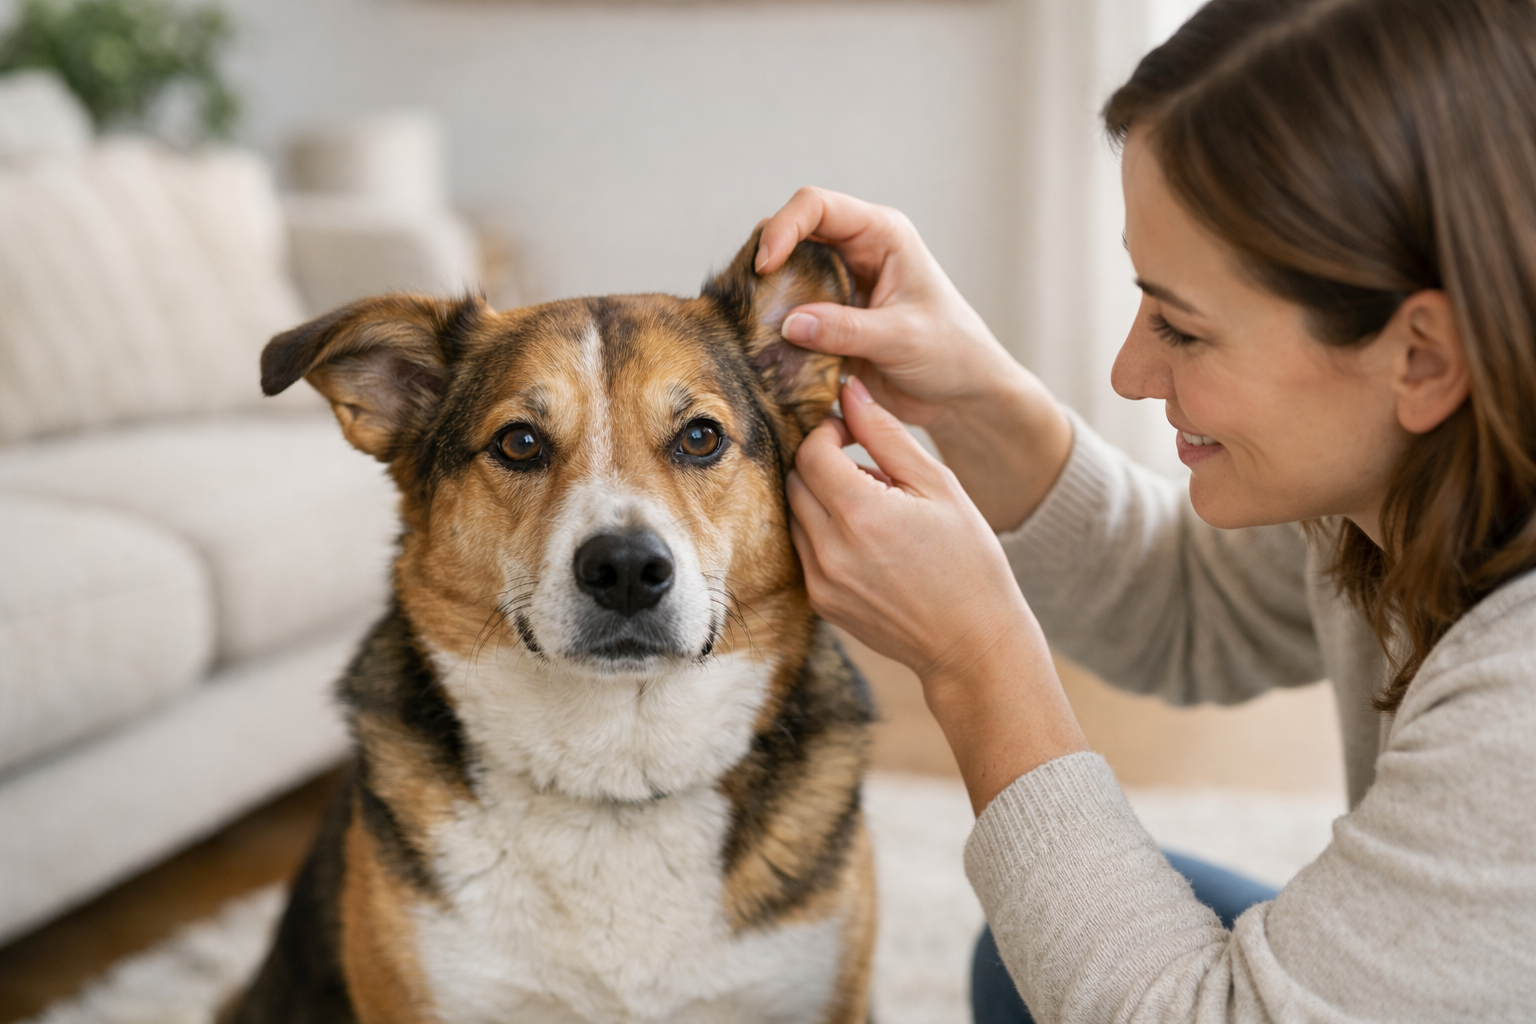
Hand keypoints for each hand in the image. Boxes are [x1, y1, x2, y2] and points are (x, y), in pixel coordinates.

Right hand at [758, 188, 1074, 531]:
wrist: (962, 396)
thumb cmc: (951, 353)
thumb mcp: (902, 338)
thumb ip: (846, 329)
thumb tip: (790, 323)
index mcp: (881, 234)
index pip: (817, 206)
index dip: (783, 228)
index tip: (764, 266)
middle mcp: (856, 251)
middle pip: (790, 235)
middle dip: (764, 261)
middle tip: (746, 298)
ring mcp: (839, 286)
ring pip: (784, 275)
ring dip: (765, 297)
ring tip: (751, 325)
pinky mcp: (830, 321)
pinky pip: (790, 314)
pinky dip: (774, 327)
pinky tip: (767, 349)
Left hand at [788, 377, 1088, 812]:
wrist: (972, 642)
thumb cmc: (969, 561)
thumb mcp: (940, 486)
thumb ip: (887, 435)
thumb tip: (850, 391)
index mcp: (862, 513)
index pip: (811, 451)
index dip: (826, 431)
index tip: (848, 430)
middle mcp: (830, 548)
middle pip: (795, 480)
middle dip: (820, 461)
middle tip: (861, 464)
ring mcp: (820, 579)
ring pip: (795, 514)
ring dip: (820, 497)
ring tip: (870, 505)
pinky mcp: (820, 601)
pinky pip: (804, 548)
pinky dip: (824, 531)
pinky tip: (867, 538)